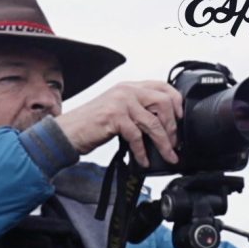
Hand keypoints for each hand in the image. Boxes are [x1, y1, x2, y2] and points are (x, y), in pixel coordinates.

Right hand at [54, 81, 182, 166]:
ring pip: (153, 122)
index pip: (163, 86)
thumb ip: (138, 110)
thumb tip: (163, 126)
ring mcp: (120, 103)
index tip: (181, 119)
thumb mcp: (119, 110)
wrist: (67, 132)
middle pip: (163, 103)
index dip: (177, 103)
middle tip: (175, 143)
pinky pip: (137, 136)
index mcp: (130, 87)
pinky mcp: (114, 117)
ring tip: (168, 156)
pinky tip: (143, 161)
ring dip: (164, 143)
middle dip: (173, 126)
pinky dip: (143, 152)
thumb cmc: (92, 124)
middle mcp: (127, 91)